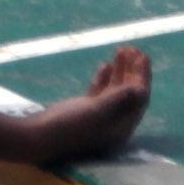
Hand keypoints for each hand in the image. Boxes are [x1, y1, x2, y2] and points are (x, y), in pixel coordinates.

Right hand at [8, 46, 152, 165]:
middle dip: (133, 71)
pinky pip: (101, 91)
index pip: (139, 98)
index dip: (142, 77)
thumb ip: (119, 99)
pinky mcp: (85, 109)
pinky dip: (104, 77)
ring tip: (121, 50)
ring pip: (115, 90)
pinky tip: (105, 65)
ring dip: (120, 71)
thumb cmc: (70, 125)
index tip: (142, 56)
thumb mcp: (96, 111)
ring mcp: (100, 115)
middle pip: (129, 93)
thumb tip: (142, 88)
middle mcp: (115, 121)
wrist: (40, 135)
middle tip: (134, 49)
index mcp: (122, 125)